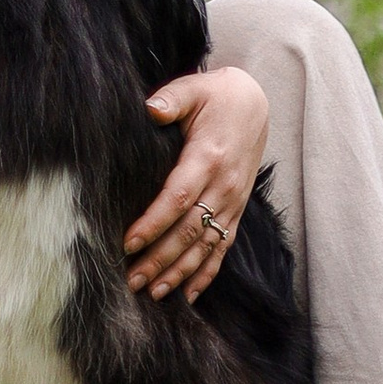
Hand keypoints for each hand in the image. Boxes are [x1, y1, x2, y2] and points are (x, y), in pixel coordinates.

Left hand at [124, 63, 270, 303]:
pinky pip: (223, 247)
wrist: (253, 103)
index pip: (178, 198)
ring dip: (179, 272)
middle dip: (159, 259)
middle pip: (189, 231)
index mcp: (209, 157)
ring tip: (153, 292)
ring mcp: (233, 201)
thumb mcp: (193, 89)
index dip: (153, 223)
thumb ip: (171, 99)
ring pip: (205, 245)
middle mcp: (224, 185)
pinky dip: (207, 273)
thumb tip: (151, 109)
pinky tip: (188, 294)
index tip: (129, 242)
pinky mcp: (236, 209)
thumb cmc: (216, 97)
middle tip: (131, 280)